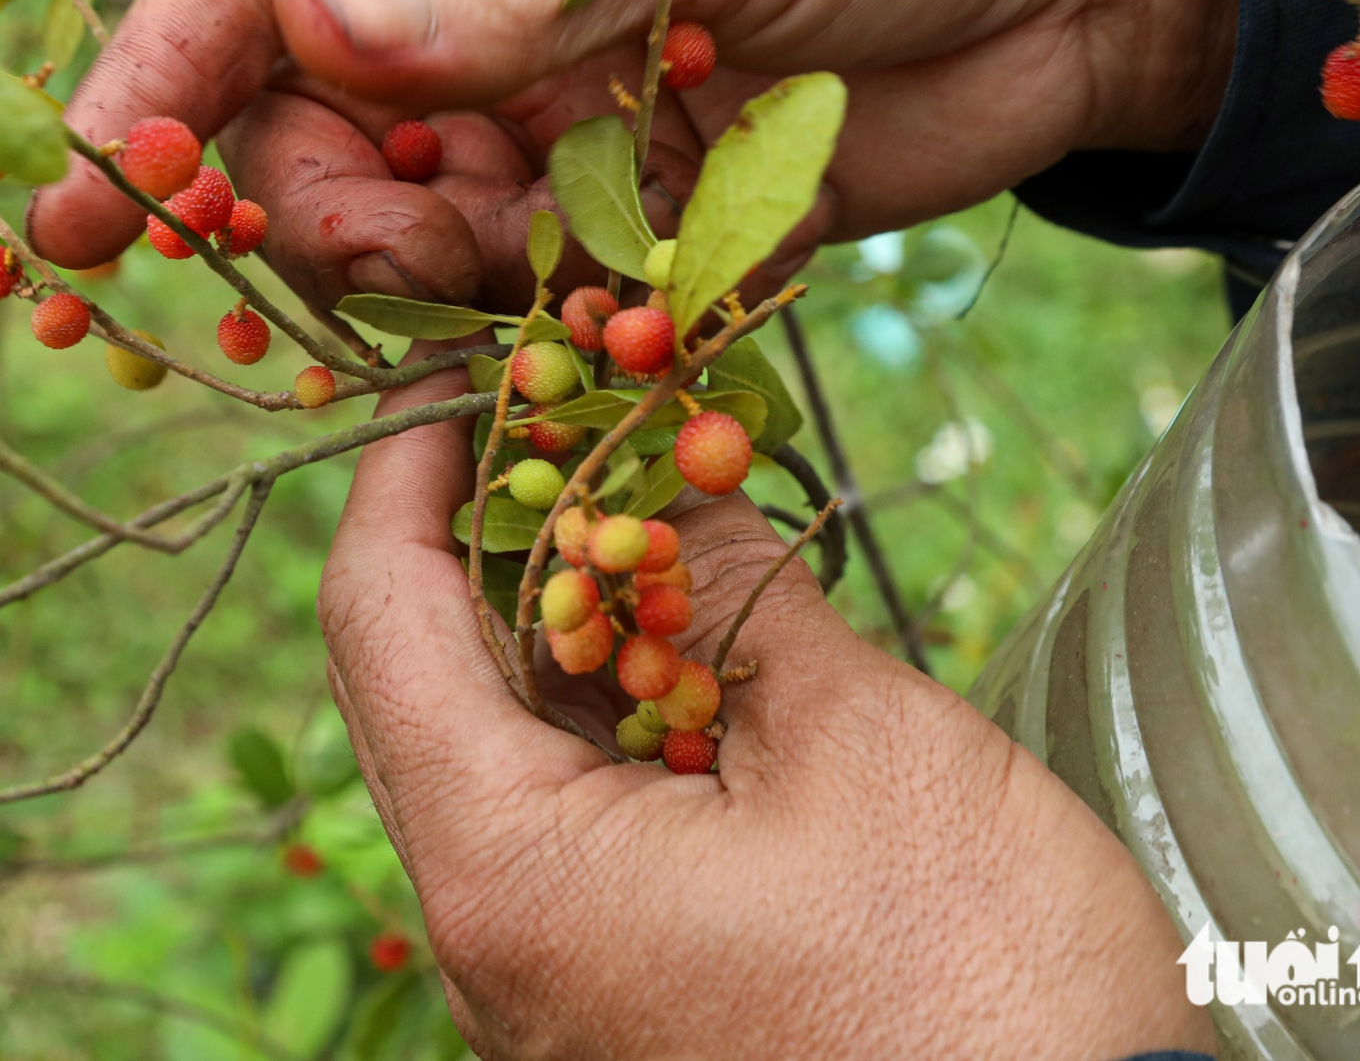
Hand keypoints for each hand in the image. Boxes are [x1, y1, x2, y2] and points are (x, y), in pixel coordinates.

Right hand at [28, 0, 1234, 311]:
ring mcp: (553, 96)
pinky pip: (529, 279)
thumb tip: (302, 31)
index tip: (76, 206)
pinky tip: (582, 308)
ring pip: (412, 217)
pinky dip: (531, 313)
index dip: (147, 81)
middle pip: (310, 119)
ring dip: (427, 270)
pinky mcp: (632, 196)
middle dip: (314, 201)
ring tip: (511, 270)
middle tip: (382, 251)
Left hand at [322, 362, 1215, 1057]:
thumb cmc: (980, 982)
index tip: (448, 376)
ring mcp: (544, 971)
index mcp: (508, 869)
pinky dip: (597, 705)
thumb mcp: (860, 741)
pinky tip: (670, 630)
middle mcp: (488, 933)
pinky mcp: (613, 983)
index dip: (401, 475)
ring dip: (546, 614)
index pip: (379, 620)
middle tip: (546, 412)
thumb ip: (740, 590)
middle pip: (415, 680)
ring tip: (623, 495)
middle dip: (473, 531)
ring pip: (492, 746)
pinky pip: (559, 814)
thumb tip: (677, 483)